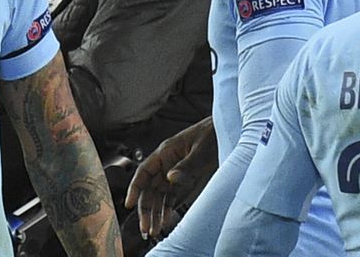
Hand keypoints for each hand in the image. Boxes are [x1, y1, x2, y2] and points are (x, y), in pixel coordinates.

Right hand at [124, 116, 217, 239]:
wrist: (229, 129)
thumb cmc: (213, 133)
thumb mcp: (201, 149)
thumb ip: (187, 165)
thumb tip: (170, 178)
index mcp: (166, 152)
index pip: (144, 172)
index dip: (135, 188)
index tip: (129, 204)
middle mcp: (167, 163)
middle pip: (150, 189)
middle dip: (146, 209)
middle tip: (146, 228)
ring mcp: (175, 172)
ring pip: (159, 195)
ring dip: (156, 213)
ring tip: (154, 230)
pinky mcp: (185, 178)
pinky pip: (172, 196)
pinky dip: (168, 208)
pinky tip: (165, 220)